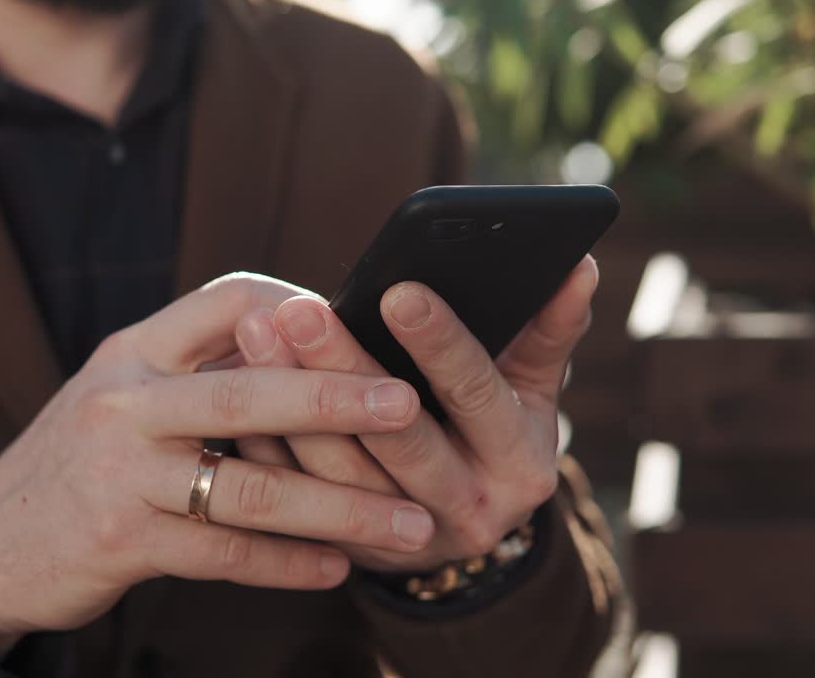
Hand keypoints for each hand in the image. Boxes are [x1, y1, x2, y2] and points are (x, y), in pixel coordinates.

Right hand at [0, 275, 438, 655]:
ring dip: (337, 506)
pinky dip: (286, 562)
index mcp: (133, 351)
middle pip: (246, 392)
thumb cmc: (80, 460)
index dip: (300, 308)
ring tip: (406, 523)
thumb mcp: (122, 393)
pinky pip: (224, 552)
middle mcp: (125, 403)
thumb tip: (306, 342)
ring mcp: (121, 474)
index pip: (227, 300)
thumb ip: (199, 367)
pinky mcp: (121, 542)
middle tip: (408, 406)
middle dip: (336, 398)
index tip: (359, 325)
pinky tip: (336, 567)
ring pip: (248, 487)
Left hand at [233, 257, 598, 572]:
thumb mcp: (530, 392)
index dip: (440, 344)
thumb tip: (578, 263)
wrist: (463, 527)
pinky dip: (265, 440)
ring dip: (290, 400)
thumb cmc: (495, 431)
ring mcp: (407, 538)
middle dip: (345, 369)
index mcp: (520, 463)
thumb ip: (548, 331)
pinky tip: (236, 383)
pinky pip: (297, 494)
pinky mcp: (351, 550)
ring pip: (338, 469)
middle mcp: (468, 508)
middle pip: (399, 436)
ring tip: (256, 328)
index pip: (477, 395)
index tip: (397, 290)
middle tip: (298, 309)